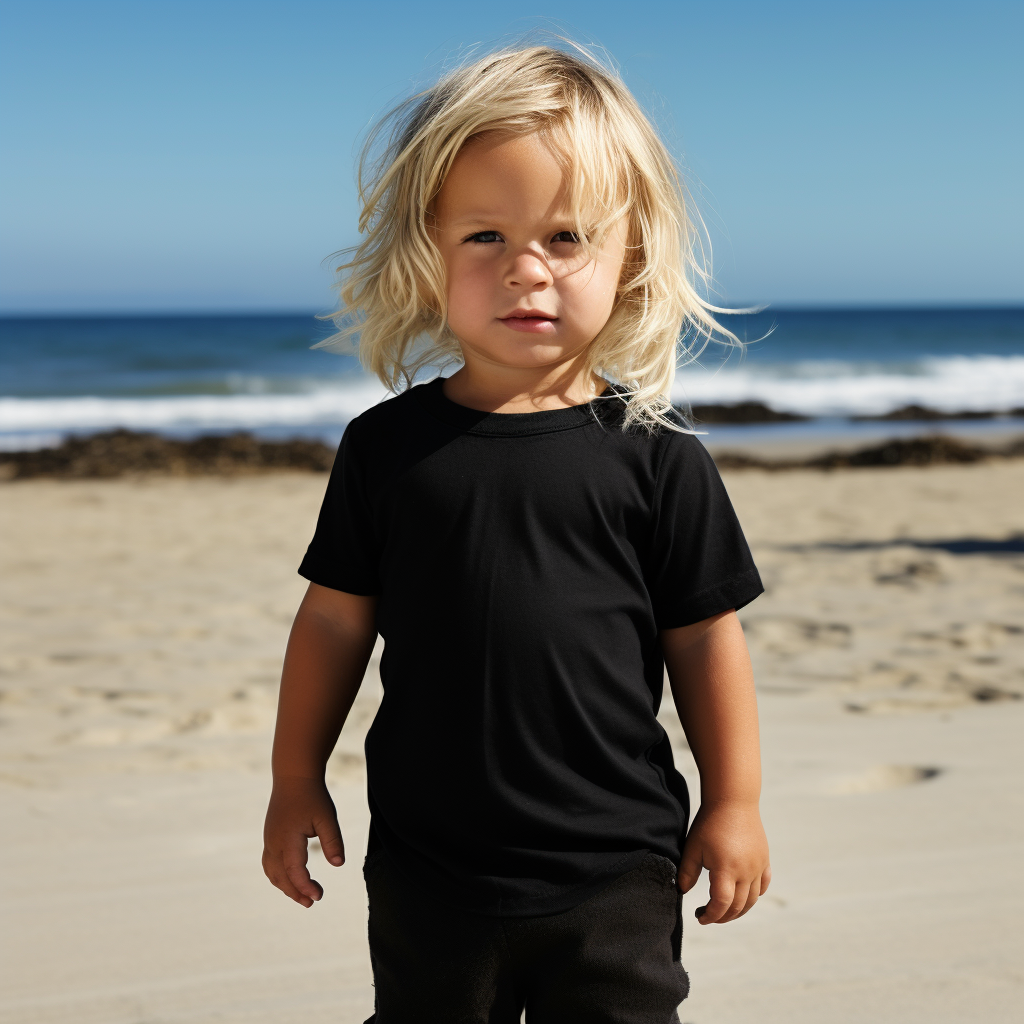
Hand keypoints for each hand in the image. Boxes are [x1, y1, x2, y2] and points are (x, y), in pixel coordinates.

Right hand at [262, 776, 344, 907]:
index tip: (319, 896)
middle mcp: (274, 843)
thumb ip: (332, 840)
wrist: (293, 777)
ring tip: (303, 896)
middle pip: (281, 877)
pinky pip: (270, 864)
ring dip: (286, 887)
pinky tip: (291, 879)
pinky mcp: (270, 838)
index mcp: (287, 839)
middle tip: (313, 902)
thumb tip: (339, 864)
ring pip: (272, 873)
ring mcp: (269, 841)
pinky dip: (279, 877)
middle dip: (296, 892)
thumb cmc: (312, 796)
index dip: (305, 886)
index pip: (294, 871)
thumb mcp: (326, 817)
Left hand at [677, 800, 770, 923]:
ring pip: (752, 900)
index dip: (710, 916)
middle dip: (722, 916)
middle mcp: (746, 872)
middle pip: (738, 907)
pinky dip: (754, 895)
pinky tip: (742, 894)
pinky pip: (763, 885)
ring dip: (738, 910)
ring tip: (723, 909)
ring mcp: (758, 867)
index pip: (721, 905)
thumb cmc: (709, 823)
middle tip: (707, 914)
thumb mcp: (693, 847)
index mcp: (726, 869)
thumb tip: (682, 891)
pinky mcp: (764, 860)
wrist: (733, 800)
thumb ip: (687, 872)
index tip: (699, 917)